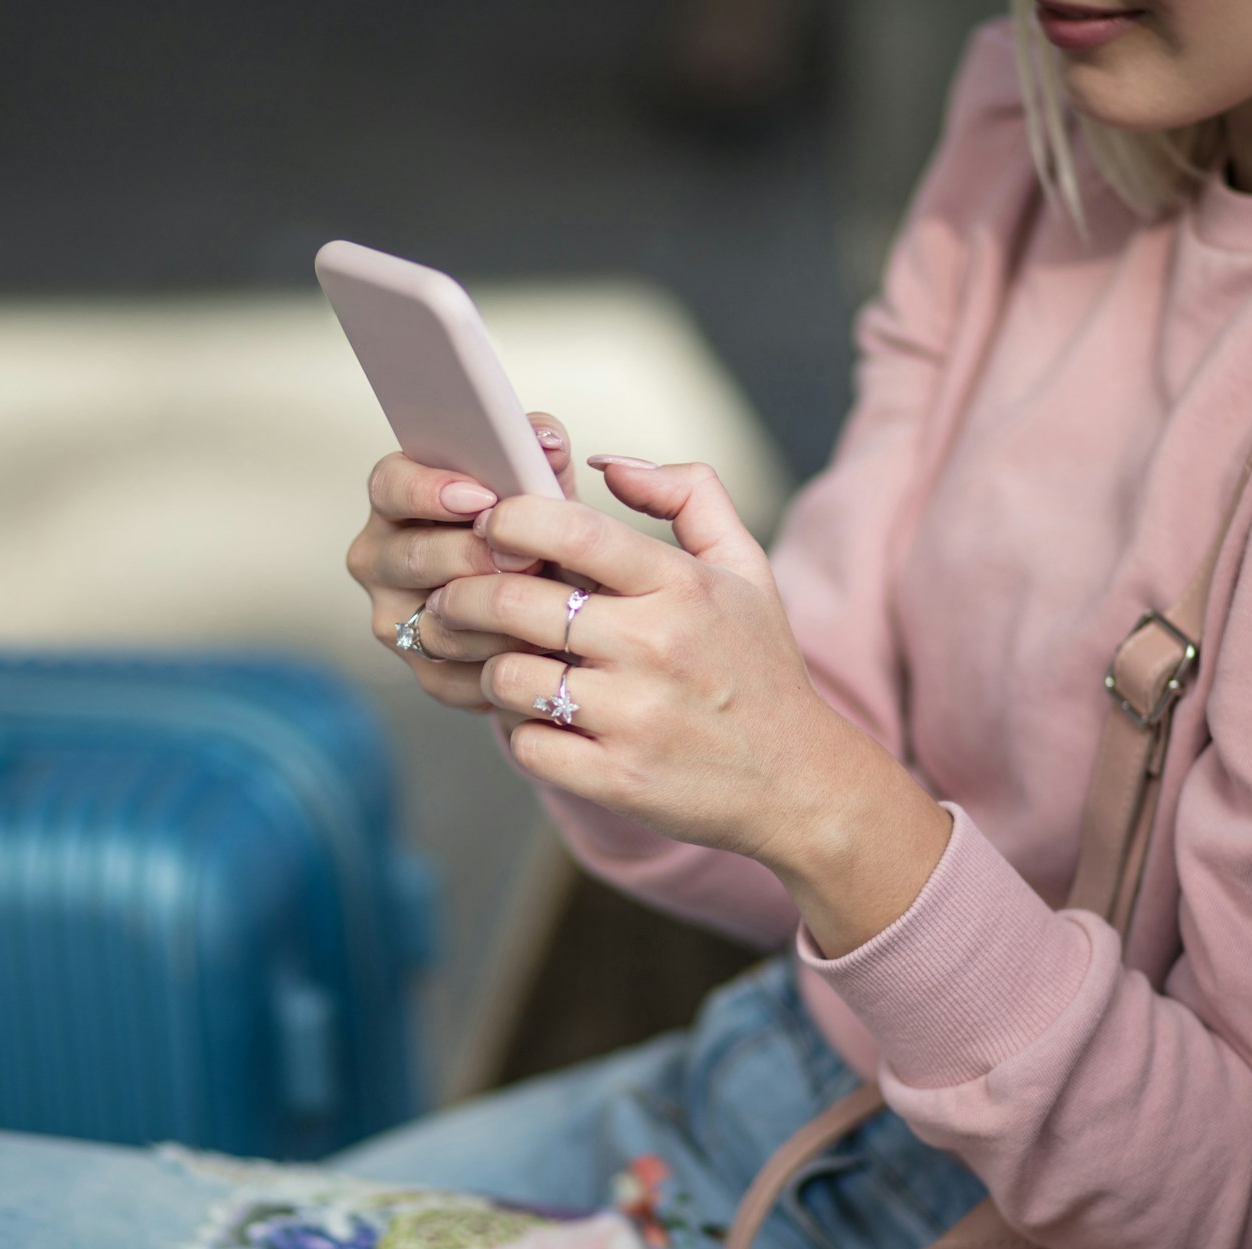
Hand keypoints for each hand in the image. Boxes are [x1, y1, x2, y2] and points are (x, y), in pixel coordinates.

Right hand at [346, 412, 573, 711]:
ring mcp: (396, 619)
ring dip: (493, 615)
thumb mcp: (541, 488)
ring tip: (543, 603)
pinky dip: (502, 660)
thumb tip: (544, 440)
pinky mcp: (426, 672)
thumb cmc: (534, 534)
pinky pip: (458, 674)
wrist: (552, 606)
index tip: (479, 498)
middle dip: (471, 556)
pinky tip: (537, 646)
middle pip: (410, 557)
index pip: (389, 485)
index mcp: (398, 501)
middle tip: (524, 556)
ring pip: (435, 622)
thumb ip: (541, 455)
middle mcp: (381, 559)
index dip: (429, 490)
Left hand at [427, 455, 857, 861]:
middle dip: (464, 595)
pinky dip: (520, 731)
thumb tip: (608, 462)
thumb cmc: (760, 666)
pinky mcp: (617, 778)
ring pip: (509, 677)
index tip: (489, 528)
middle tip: (451, 598)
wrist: (800, 782)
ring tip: (497, 661)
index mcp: (681, 585)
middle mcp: (655, 646)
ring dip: (489, 667)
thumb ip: (688, 494)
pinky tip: (536, 719)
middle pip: (515, 603)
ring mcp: (634, 716)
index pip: (570, 531)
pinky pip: (528, 744)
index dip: (508, 520)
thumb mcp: (746, 567)